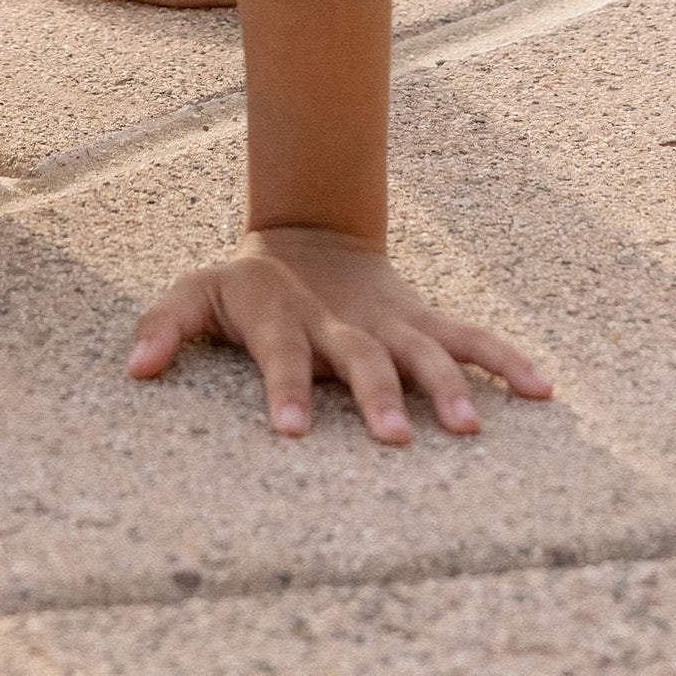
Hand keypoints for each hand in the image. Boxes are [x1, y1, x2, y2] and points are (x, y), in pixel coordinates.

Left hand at [129, 227, 553, 442]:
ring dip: (448, 386)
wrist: (310, 235)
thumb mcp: (198, 291)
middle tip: (394, 440)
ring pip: (423, 352)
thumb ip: (165, 323)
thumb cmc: (248, 285)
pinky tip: (543, 388)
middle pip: (362, 361)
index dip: (283, 391)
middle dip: (377, 397)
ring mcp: (387, 323)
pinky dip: (505, 360)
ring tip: (470, 427)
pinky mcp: (422, 322)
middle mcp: (341, 324)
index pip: (281, 359)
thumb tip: (133, 368)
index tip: (290, 431)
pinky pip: (469, 339)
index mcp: (283, 319)